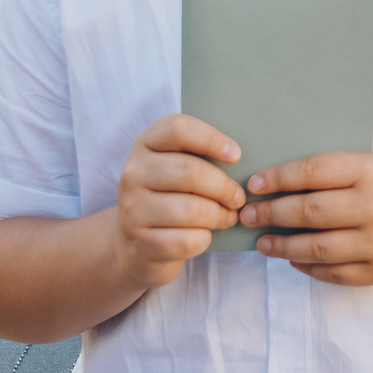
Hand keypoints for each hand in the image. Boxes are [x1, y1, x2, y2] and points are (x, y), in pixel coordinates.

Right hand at [102, 114, 247, 292]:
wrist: (137, 243)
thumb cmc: (170, 196)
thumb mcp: (175, 166)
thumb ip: (199, 154)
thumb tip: (238, 157)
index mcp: (145, 144)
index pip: (178, 129)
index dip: (211, 139)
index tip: (235, 155)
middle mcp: (133, 173)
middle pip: (190, 172)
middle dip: (224, 187)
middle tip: (238, 197)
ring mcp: (133, 209)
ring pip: (192, 210)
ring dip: (219, 215)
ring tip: (228, 216)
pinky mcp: (142, 242)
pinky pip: (187, 240)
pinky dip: (205, 239)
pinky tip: (206, 234)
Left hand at [239, 149, 372, 285]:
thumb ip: (336, 172)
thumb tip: (279, 184)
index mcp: (371, 172)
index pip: (313, 173)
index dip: (277, 179)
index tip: (253, 185)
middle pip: (308, 212)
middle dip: (270, 214)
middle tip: (247, 215)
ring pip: (315, 248)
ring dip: (281, 246)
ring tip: (262, 243)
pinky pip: (332, 272)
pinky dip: (306, 267)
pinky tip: (293, 260)